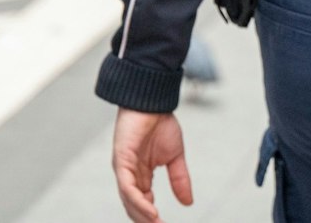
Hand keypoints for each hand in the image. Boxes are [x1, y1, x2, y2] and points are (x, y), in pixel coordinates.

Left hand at [111, 108, 192, 222]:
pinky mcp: (121, 159)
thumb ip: (179, 179)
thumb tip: (188, 203)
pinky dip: (138, 201)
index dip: (152, 218)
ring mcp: (123, 167)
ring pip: (129, 200)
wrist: (153, 99)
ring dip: (143, 216)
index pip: (143, 203)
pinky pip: (127, 187)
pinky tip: (151, 211)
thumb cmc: (160, 123)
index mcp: (140, 175)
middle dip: (146, 221)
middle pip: (133, 206)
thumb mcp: (175, 156)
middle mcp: (129, 174)